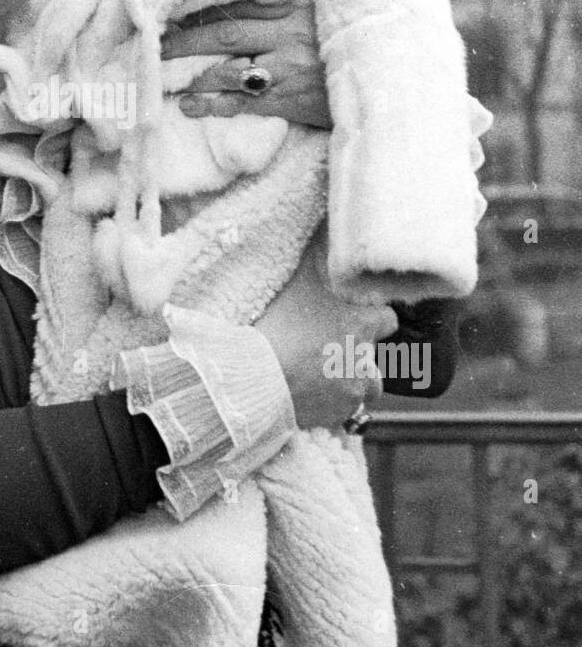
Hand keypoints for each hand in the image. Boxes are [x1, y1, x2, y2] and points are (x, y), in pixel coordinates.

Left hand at [161, 0, 330, 128]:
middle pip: (223, 33)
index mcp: (296, 3)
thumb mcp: (324, 6)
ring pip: (228, 69)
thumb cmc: (347, 39)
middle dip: (183, 40)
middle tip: (150, 44)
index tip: (169, 5)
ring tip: (161, 80)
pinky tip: (190, 107)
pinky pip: (244, 103)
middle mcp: (289, 33)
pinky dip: (214, 105)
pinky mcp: (292, 99)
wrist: (387, 77)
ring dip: (193, 75)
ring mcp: (289, 68)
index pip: (238, 0)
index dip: (201, 3)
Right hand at [255, 236, 397, 430]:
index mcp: (363, 324)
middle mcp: (367, 360)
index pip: (388, 319)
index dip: (372, 319)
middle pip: (377, 362)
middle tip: (330, 352)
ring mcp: (354, 391)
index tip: (356, 319)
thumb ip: (317, 262)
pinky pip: (344, 413)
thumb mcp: (297, 285)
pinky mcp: (338, 416)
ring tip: (321, 379)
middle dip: (360, 359)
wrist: (256, 378)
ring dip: (350, 384)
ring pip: (364, 390)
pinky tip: (309, 396)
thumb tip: (326, 230)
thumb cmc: (276, 327)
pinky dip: (331, 405)